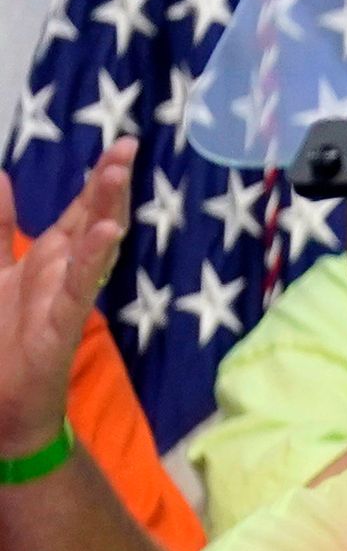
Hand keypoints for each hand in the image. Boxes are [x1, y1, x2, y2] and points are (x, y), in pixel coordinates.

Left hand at [0, 138, 131, 456]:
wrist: (4, 407)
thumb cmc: (2, 343)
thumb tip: (2, 176)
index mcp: (50, 259)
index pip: (82, 210)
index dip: (99, 178)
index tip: (122, 143)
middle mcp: (64, 273)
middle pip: (94, 219)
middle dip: (110, 184)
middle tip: (129, 146)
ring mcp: (65, 297)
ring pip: (92, 247)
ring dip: (106, 210)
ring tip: (118, 174)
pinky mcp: (60, 325)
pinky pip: (78, 287)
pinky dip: (94, 259)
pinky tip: (107, 233)